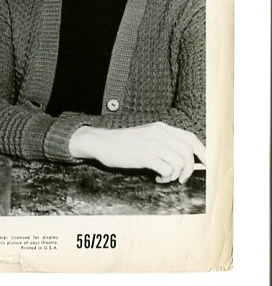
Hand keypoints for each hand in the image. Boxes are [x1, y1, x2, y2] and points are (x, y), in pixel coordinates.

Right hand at [68, 122, 205, 183]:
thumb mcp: (146, 136)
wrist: (101, 142)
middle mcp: (159, 133)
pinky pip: (167, 170)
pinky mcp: (144, 155)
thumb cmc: (124, 143)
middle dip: (188, 170)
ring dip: (175, 175)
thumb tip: (187, 160)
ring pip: (180, 163)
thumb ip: (164, 143)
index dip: (203, 153)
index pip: (190, 138)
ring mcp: (151, 143)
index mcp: (161, 128)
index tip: (207, 165)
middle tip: (180, 179)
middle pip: (188, 153)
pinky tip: (156, 178)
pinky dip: (166, 178)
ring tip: (164, 178)